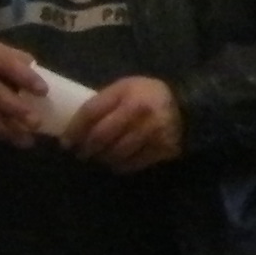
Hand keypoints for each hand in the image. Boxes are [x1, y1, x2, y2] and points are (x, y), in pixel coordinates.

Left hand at [68, 76, 183, 173]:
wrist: (189, 106)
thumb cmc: (148, 96)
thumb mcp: (126, 88)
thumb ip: (105, 102)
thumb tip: (76, 125)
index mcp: (127, 93)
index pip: (91, 112)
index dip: (74, 129)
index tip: (66, 141)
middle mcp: (139, 112)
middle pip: (101, 136)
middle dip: (86, 148)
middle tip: (81, 154)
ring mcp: (152, 132)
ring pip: (116, 152)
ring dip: (102, 158)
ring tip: (98, 158)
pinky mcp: (162, 148)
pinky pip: (134, 163)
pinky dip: (120, 166)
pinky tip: (116, 163)